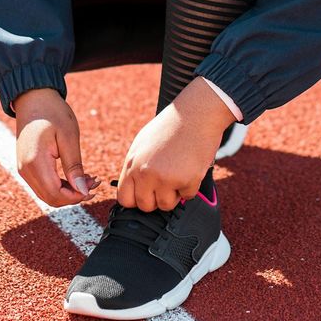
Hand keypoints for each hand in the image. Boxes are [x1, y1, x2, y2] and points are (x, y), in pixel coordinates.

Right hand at [14, 88, 100, 206]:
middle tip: (94, 182)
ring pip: (47, 194)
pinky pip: (44, 184)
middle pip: (51, 198)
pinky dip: (60, 185)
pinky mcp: (27, 166)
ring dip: (68, 191)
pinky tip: (76, 175)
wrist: (33, 98)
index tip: (94, 186)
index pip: (55, 194)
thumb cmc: (52, 112)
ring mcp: (24, 169)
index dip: (76, 196)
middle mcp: (25, 170)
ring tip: (88, 178)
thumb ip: (74, 166)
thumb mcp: (69, 137)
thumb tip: (82, 191)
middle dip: (74, 195)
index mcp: (35, 162)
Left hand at [117, 77, 235, 210]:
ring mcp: (166, 178)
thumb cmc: (170, 126)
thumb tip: (133, 188)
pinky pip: (187, 196)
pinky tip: (191, 167)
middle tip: (166, 183)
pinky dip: (191, 186)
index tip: (146, 194)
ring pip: (166, 205)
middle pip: (145, 206)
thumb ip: (135, 167)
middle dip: (156, 198)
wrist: (195, 114)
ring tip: (178, 173)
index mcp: (132, 163)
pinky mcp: (187, 180)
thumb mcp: (142, 144)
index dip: (136, 199)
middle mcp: (146, 173)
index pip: (125, 199)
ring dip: (174, 194)